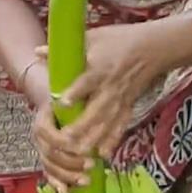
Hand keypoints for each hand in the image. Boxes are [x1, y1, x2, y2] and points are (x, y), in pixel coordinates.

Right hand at [32, 98, 94, 192]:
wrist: (56, 104)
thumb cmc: (69, 103)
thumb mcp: (75, 101)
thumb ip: (82, 111)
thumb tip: (97, 122)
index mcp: (44, 122)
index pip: (51, 136)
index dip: (65, 144)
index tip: (83, 148)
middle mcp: (39, 138)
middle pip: (50, 155)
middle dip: (71, 163)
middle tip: (91, 165)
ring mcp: (41, 150)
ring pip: (49, 167)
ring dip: (68, 176)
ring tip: (86, 180)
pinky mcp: (46, 160)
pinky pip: (49, 175)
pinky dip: (57, 185)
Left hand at [35, 22, 165, 158]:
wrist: (154, 47)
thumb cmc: (121, 39)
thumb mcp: (93, 37)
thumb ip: (65, 48)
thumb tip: (37, 51)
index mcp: (100, 68)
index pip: (86, 82)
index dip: (75, 93)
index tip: (62, 103)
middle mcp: (110, 87)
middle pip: (96, 110)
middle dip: (82, 126)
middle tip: (66, 140)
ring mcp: (121, 99)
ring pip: (107, 123)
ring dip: (95, 139)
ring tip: (81, 154)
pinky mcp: (129, 105)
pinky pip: (121, 126)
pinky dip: (113, 140)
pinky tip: (104, 154)